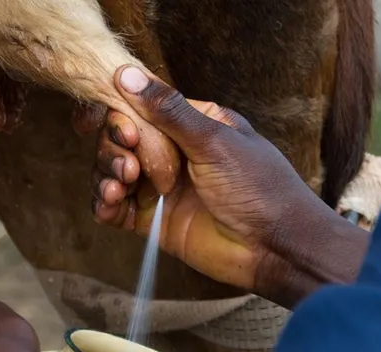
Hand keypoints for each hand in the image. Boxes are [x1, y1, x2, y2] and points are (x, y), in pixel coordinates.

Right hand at [93, 66, 367, 306]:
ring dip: (105, 173)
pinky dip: (104, 203)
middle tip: (130, 165)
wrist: (276, 248)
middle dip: (113, 148)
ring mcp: (160, 187)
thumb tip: (127, 74)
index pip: (139, 107)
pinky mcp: (152, 221)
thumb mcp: (214, 141)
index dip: (119, 114)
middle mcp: (171, 152)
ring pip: (111, 171)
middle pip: (119, 139)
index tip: (122, 130)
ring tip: (121, 186)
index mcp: (190, 124)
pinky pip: (114, 207)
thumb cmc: (258, 187)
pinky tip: (110, 203)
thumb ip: (168, 111)